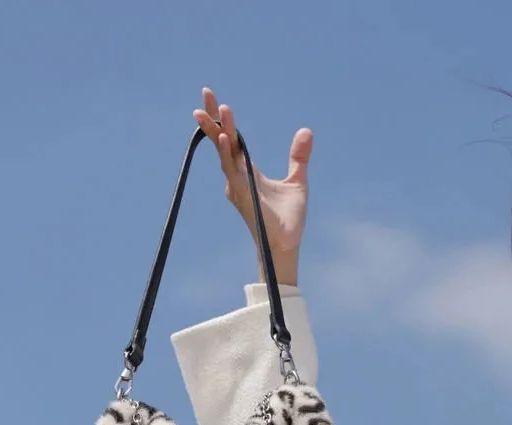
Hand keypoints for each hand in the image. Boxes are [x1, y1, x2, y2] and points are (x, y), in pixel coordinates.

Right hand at [193, 88, 311, 285]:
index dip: (225, 122)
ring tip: (217, 109)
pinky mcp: (243, 196)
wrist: (287, 243)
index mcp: (248, 172)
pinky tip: (225, 138)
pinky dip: (228, 154)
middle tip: (205, 93)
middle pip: (222, 142)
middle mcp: (237, 177)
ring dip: (220, 131)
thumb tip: (306, 131)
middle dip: (213, 118)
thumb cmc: (289, 217)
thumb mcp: (297, 180)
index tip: (217, 100)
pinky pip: (232, 171)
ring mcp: (237, 186)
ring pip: (225, 153)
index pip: (233, 141)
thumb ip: (298, 157)